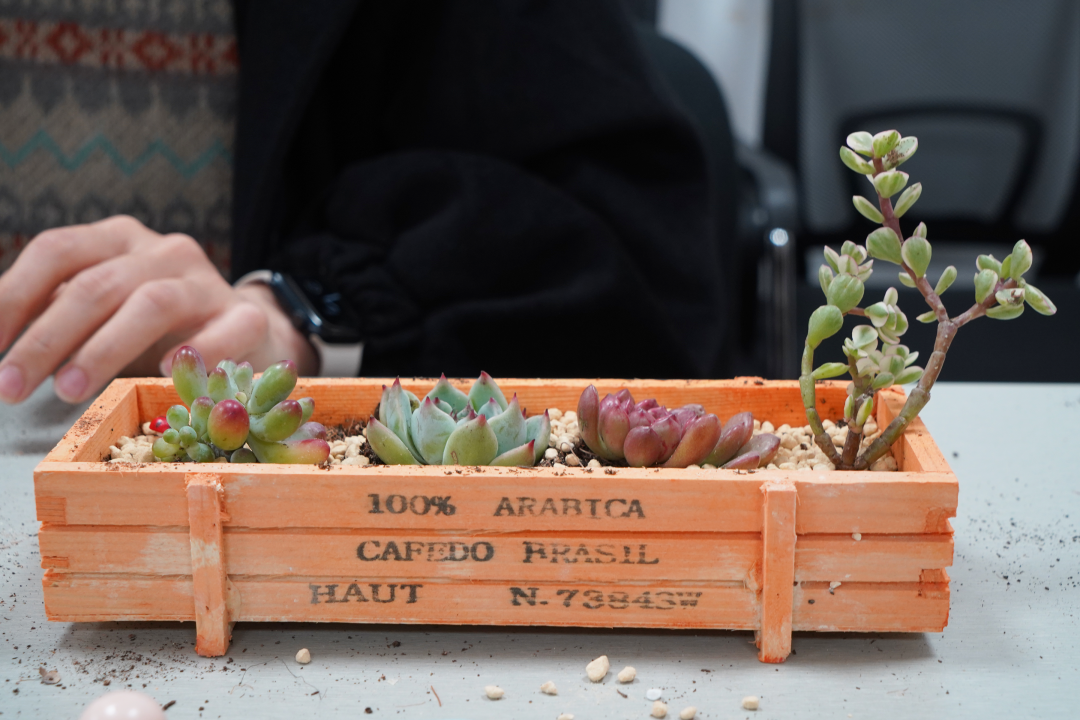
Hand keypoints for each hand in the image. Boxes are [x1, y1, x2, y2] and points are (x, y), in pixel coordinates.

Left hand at [0, 215, 316, 403]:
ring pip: (150, 303)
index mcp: (117, 238)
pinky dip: (194, 352)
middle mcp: (162, 250)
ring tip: (70, 390)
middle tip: (11, 387)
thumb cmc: (161, 327)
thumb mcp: (105, 309)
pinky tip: (164, 374)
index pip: (56, 252)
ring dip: (103, 349)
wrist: (248, 330)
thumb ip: (60, 316)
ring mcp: (207, 282)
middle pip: (96, 285)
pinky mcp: (245, 317)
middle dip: (45, 339)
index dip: (12, 297)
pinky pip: (223, 331)